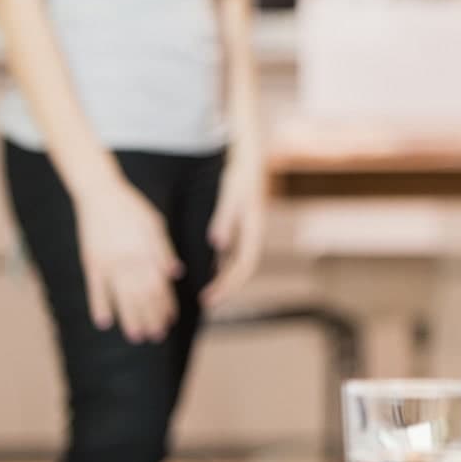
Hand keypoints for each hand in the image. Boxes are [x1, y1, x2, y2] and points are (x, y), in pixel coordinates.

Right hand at [73, 177, 182, 342]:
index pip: (160, 285)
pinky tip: (104, 322)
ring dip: (130, 318)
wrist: (99, 194)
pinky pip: (96, 289)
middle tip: (157, 336)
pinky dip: (99, 306)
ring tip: (136, 336)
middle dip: (151, 317)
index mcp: (147, 252)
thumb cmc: (132, 208)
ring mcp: (108, 264)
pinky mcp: (91, 263)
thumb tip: (176, 275)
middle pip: (142, 296)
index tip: (171, 320)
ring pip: (121, 298)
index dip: (166, 304)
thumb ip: (164, 251)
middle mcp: (129, 261)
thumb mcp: (155, 225)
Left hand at [202, 151, 267, 308]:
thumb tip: (218, 245)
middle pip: (243, 270)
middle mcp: (254, 234)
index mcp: (254, 229)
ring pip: (239, 264)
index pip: (244, 266)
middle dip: (226, 288)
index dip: (229, 284)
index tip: (211, 297)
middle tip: (206, 302)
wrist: (251, 159)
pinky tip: (209, 271)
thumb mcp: (231, 195)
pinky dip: (222, 266)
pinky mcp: (242, 227)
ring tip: (207, 293)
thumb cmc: (240, 175)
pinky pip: (234, 253)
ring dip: (225, 280)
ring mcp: (249, 232)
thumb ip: (224, 219)